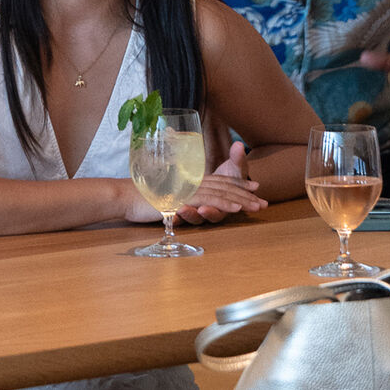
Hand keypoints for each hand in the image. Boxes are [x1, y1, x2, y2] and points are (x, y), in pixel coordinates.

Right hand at [119, 143, 266, 225]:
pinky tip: (236, 208)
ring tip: (256, 205)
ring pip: (220, 193)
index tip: (254, 187)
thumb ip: (180, 198)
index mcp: (190, 181)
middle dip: (245, 194)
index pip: (218, 181)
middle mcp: (192, 183)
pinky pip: (208, 201)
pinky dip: (224, 203)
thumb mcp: (166, 198)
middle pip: (224, 187)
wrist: (126, 196)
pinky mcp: (184, 198)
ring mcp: (188, 190)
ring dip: (240, 199)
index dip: (238, 184)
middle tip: (263, 200)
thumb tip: (187, 203)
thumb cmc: (143, 198)